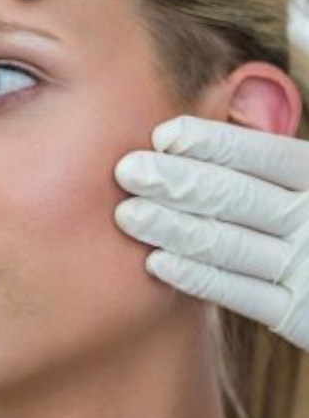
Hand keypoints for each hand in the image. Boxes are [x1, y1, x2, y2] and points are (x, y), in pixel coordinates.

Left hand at [113, 115, 308, 353]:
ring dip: (173, 228)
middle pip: (236, 195)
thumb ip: (258, 154)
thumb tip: (210, 102)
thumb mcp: (296, 181)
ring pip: (229, 244)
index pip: (261, 153)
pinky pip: (240, 294)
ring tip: (127, 214)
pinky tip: (157, 261)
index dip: (211, 142)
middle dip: (177, 181)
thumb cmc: (301, 219)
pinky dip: (197, 276)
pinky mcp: (298, 314)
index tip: (163, 135)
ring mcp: (306, 266)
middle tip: (127, 171)